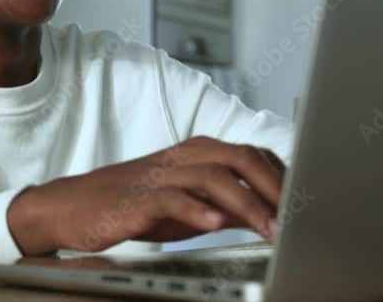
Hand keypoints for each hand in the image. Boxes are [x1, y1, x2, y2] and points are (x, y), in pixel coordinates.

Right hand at [5, 136, 286, 254]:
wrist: (76, 207)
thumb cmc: (135, 204)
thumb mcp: (193, 204)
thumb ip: (232, 205)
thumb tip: (273, 214)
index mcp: (202, 153)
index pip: (255, 155)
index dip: (284, 178)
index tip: (307, 203)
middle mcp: (186, 157)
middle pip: (241, 158)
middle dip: (275, 187)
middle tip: (297, 217)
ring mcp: (163, 174)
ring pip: (214, 177)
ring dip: (247, 203)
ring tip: (270, 228)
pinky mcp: (139, 197)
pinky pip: (173, 198)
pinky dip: (197, 210)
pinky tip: (215, 224)